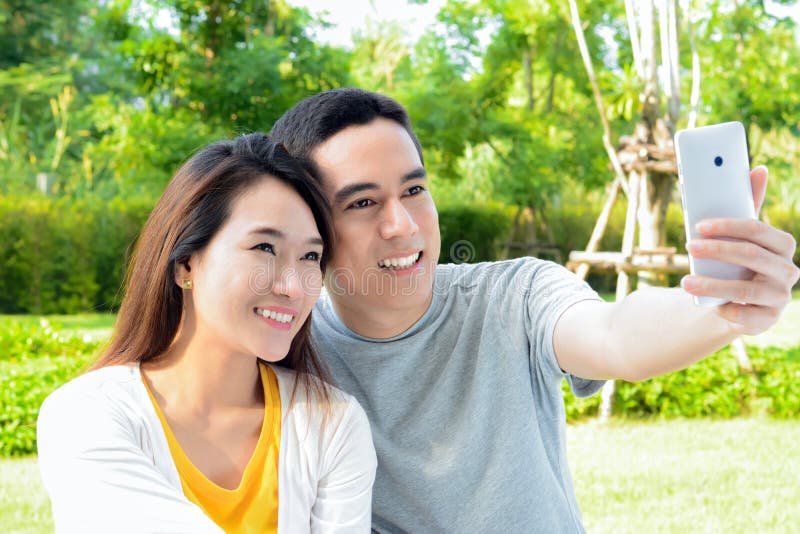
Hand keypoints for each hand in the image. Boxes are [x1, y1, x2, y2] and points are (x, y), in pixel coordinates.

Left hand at [681, 166, 799, 334]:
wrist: (739, 301)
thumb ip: (748, 206)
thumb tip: (757, 169)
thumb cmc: (739, 261)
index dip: (727, 226)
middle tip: (689, 247)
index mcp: (783, 245)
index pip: (758, 230)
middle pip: (751, 256)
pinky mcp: (767, 320)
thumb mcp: (742, 235)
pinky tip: (708, 306)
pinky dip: (723, 309)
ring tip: (685, 282)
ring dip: (712, 285)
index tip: (698, 226)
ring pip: (744, 290)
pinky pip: (744, 316)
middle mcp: (788, 271)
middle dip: (717, 250)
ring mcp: (780, 297)